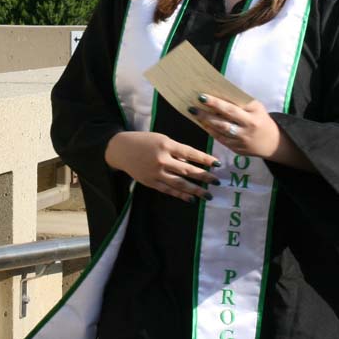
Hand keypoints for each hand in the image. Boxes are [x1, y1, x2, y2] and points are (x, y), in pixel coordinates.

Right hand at [104, 131, 218, 202]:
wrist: (121, 149)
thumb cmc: (144, 141)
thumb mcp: (161, 139)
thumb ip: (176, 150)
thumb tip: (191, 163)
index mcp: (166, 145)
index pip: (190, 153)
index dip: (205, 159)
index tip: (217, 164)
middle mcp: (162, 159)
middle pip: (187, 170)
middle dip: (204, 177)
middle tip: (217, 182)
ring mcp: (156, 172)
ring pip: (179, 183)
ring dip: (195, 190)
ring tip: (207, 195)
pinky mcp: (150, 182)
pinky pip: (168, 190)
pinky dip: (180, 195)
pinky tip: (191, 199)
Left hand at [192, 93, 282, 158]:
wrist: (274, 143)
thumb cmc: (261, 119)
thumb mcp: (256, 108)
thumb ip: (239, 103)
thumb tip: (217, 94)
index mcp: (253, 116)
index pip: (231, 109)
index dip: (216, 103)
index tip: (202, 96)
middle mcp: (247, 129)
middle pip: (223, 122)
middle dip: (206, 114)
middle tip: (192, 107)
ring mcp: (241, 141)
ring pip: (220, 131)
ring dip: (205, 122)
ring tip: (194, 113)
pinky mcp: (237, 150)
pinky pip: (220, 139)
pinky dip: (210, 131)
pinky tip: (202, 123)